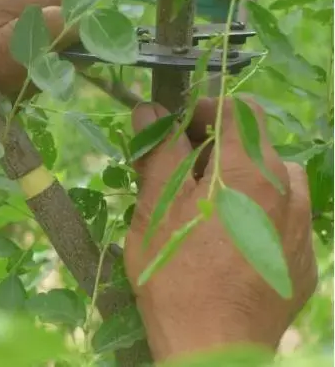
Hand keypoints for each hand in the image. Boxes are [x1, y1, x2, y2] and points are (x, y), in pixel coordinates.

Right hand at [123, 98, 317, 362]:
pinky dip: (254, 218)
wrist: (212, 349)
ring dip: (239, 184)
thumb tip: (149, 110)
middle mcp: (289, 193)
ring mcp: (301, 229)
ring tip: (205, 213)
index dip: (206, 108)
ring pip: (270, 184)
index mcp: (252, 171)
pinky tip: (227, 247)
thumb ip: (159, 151)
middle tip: (180, 176)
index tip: (180, 129)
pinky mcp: (301, 260)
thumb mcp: (155, 207)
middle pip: (254, 147)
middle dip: (216, 151)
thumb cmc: (175, 274)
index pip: (240, 109)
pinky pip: (281, 220)